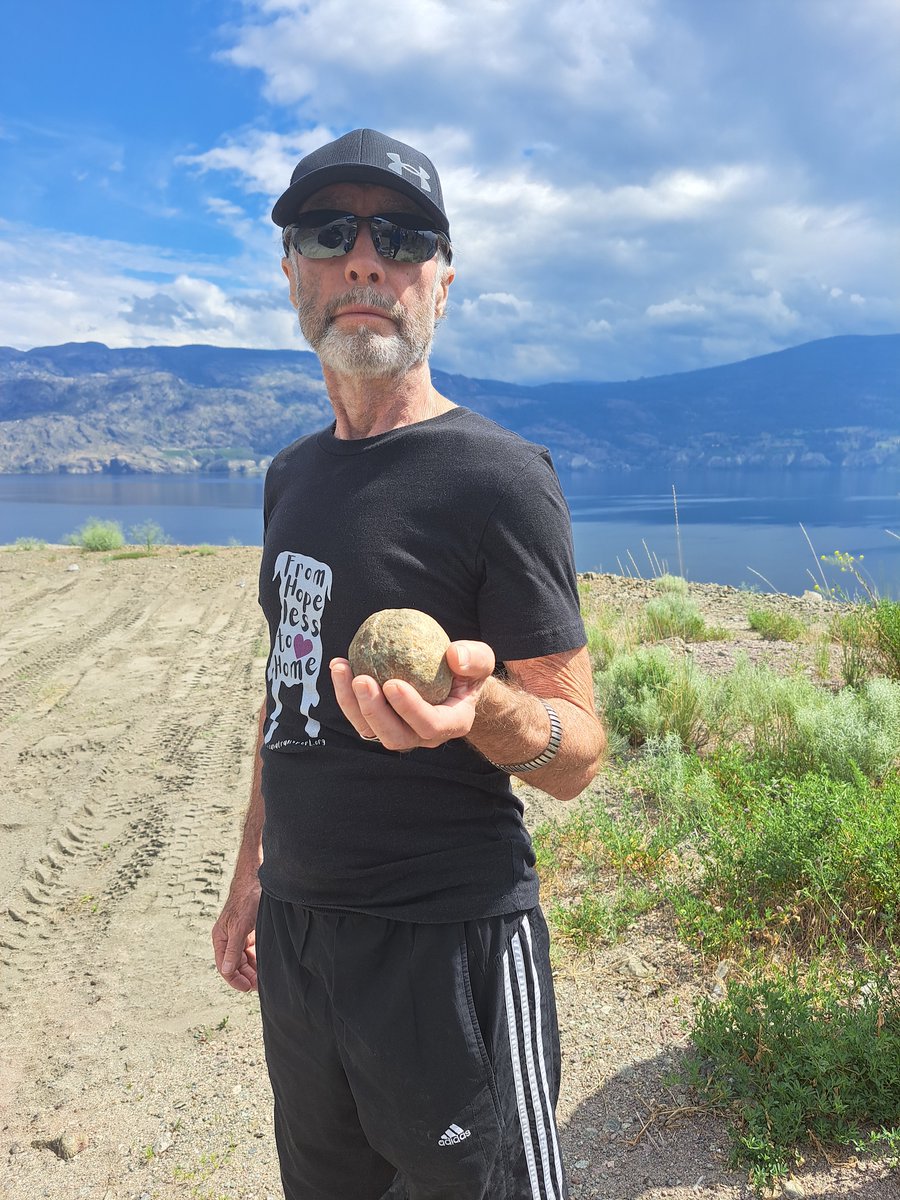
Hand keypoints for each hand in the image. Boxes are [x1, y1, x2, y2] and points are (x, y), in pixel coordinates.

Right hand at [212, 880, 260, 992]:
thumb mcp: (239, 927)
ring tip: (265, 979)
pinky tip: (267, 966)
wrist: (257, 881)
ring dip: (254, 970)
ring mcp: (240, 936)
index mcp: (220, 939)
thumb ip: (232, 949)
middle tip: (260, 986)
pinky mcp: (251, 933)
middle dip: (246, 976)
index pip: (224, 966)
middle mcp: (229, 940)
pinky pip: (253, 952)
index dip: (234, 979)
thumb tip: (226, 970)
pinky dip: (259, 960)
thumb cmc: (246, 901)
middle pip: (235, 965)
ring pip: (245, 960)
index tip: (247, 988)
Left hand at [330, 640, 495, 751]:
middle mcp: (424, 737)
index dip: (410, 709)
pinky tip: (340, 664)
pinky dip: (345, 693)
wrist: (452, 681)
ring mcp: (400, 733)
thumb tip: (454, 655)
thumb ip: (474, 658)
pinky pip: (359, 715)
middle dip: (375, 711)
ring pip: (371, 730)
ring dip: (352, 703)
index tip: (392, 683)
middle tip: (362, 680)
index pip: (430, 725)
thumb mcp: (482, 659)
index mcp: (452, 724)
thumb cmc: (467, 670)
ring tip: (342, 668)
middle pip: (395, 736)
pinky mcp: (380, 724)